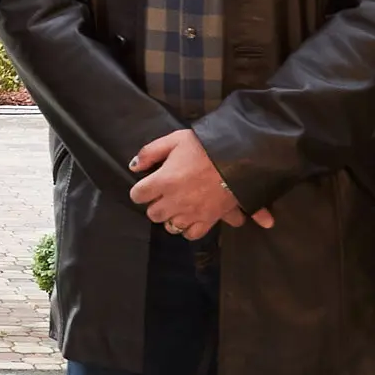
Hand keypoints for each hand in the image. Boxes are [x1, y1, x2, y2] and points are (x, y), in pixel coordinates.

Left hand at [127, 129, 269, 239]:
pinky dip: (189, 228)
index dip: (140, 191)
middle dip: (156, 205)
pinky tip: (191, 218)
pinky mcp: (209, 219)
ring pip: (170, 226)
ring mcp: (192, 212)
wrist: (239, 156)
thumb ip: (150, 152)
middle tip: (164, 195)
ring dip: (171, 217)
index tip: (147, 187)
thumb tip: (134, 167)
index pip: (138, 195)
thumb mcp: (175, 139)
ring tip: (178, 206)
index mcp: (164, 180)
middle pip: (153, 214)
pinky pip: (192, 234)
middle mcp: (175, 200)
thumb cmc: (206, 146)